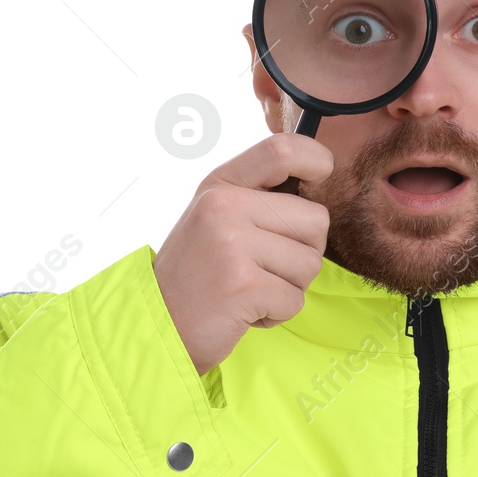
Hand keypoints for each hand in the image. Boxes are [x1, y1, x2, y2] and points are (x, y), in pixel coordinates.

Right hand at [153, 132, 332, 375]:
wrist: (155, 326)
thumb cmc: (196, 276)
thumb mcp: (214, 220)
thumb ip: (256, 199)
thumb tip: (317, 179)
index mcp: (220, 186)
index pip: (282, 149)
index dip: (317, 158)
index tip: (322, 174)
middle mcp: (224, 206)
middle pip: (315, 220)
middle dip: (304, 252)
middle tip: (264, 269)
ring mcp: (232, 244)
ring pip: (310, 264)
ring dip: (288, 288)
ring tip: (249, 290)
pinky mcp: (243, 285)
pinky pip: (295, 299)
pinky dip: (276, 314)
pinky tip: (244, 311)